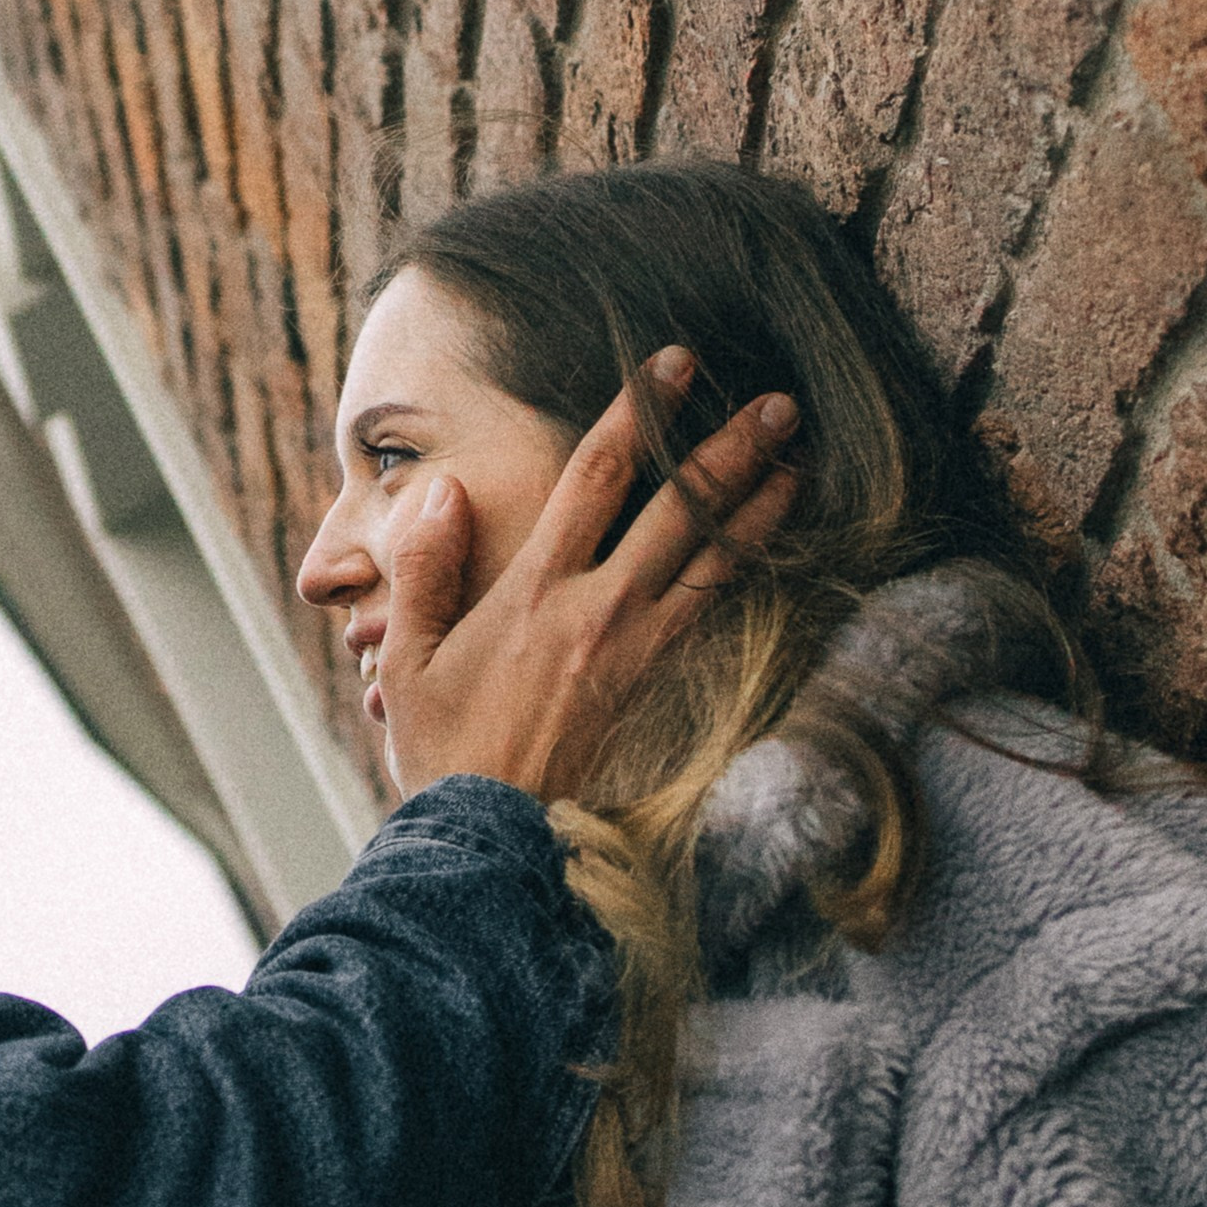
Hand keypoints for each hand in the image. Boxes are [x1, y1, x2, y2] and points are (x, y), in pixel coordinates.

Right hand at [373, 353, 799, 800]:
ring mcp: (637, 653)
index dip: (636, 412)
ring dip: (759, 507)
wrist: (495, 844)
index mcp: (535, 592)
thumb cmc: (443, 751)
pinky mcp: (658, 690)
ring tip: (798, 460)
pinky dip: (749, 575)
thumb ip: (425, 569)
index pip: (594, 478)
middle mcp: (599, 612)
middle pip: (679, 511)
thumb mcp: (407, 659)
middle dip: (729, 449)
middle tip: (776, 401)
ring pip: (715, 563)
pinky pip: (714, 619)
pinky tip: (773, 551)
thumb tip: (443, 490)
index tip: (671, 363)